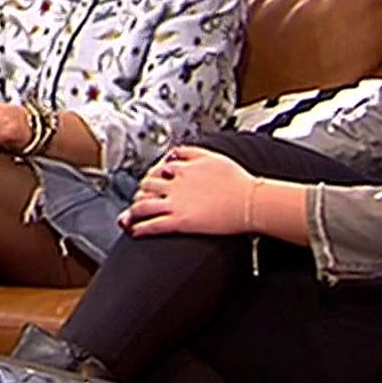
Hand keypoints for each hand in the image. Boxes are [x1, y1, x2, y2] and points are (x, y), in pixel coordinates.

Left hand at [121, 146, 254, 236]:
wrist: (251, 201)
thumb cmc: (238, 181)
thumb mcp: (213, 156)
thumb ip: (190, 152)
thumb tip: (174, 151)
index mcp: (183, 168)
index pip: (157, 169)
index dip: (150, 176)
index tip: (149, 182)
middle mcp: (175, 184)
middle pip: (146, 186)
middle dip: (140, 192)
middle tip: (139, 198)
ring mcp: (176, 203)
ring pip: (143, 205)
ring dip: (133, 211)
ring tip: (130, 217)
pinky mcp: (181, 221)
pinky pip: (153, 225)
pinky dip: (140, 228)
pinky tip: (135, 231)